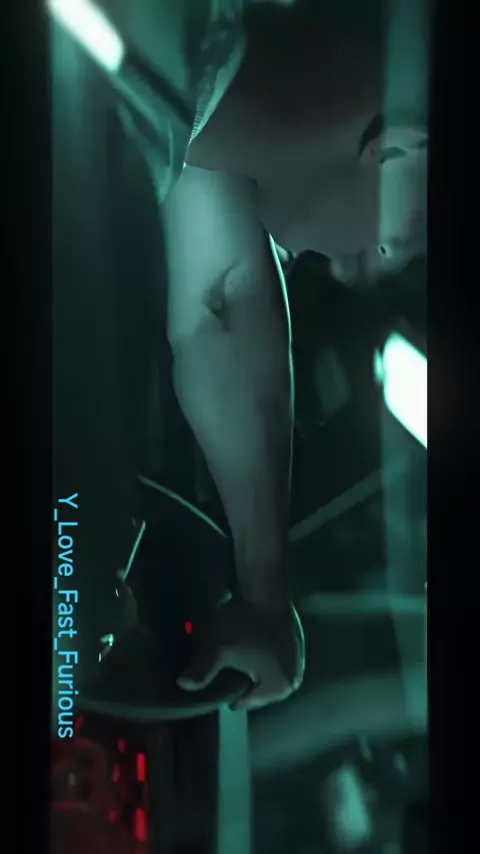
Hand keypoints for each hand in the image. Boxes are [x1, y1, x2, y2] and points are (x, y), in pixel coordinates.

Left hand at [176, 595, 304, 710]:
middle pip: (258, 688)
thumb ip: (200, 672)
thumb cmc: (243, 622)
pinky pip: (275, 657)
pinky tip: (249, 642)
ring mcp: (298, 660)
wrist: (265, 588)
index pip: (246, 701)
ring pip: (267, 672)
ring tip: (235, 653)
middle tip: (223, 664)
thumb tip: (182, 685)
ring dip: (252, 666)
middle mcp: (294, 679)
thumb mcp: (217, 649)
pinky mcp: (298, 643)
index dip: (227, 691)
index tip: (216, 675)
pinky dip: (263, 654)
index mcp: (279, 688)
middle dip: (241, 679)